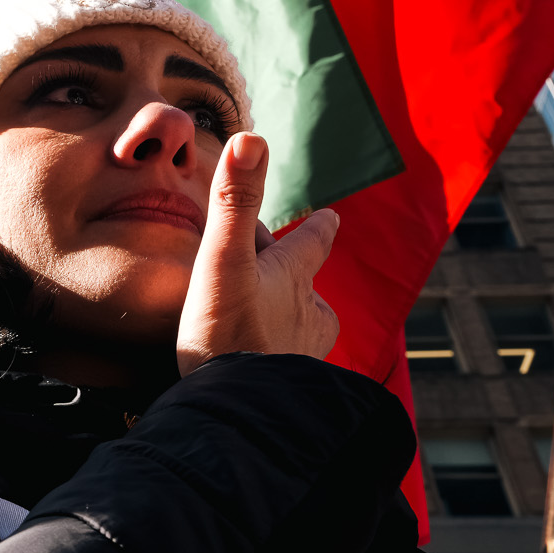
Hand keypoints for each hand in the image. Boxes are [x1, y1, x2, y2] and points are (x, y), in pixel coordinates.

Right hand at [176, 133, 340, 374]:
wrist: (243, 414)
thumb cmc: (229, 335)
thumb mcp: (223, 260)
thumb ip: (233, 201)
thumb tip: (251, 138)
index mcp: (293, 275)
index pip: (313, 240)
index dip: (319, 227)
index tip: (331, 216)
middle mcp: (308, 312)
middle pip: (300, 282)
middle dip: (285, 271)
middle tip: (259, 265)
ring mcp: (303, 352)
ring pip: (298, 323)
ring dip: (280, 316)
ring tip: (260, 319)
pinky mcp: (291, 387)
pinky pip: (285, 362)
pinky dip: (271, 355)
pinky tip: (258, 364)